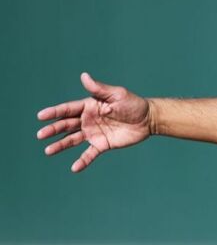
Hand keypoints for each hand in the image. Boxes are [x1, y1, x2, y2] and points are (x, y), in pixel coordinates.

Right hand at [37, 72, 152, 171]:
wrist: (148, 119)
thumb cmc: (133, 104)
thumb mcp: (117, 94)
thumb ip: (99, 89)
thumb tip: (84, 76)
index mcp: (88, 106)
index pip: (67, 109)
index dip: (54, 112)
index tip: (41, 116)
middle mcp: (87, 120)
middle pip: (66, 125)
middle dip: (53, 130)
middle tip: (40, 135)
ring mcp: (94, 133)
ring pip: (73, 140)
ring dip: (60, 145)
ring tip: (48, 151)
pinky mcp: (102, 144)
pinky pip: (90, 154)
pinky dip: (82, 161)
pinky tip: (74, 168)